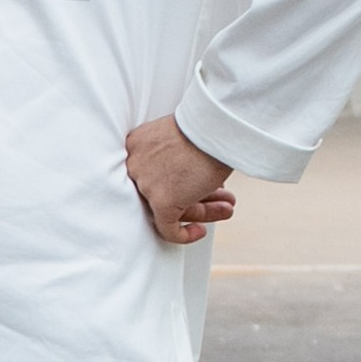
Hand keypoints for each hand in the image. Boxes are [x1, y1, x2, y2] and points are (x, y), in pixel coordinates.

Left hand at [125, 116, 235, 246]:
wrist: (215, 126)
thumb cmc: (205, 126)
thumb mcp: (178, 137)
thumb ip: (172, 158)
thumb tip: (187, 181)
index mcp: (135, 145)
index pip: (152, 174)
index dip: (177, 182)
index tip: (191, 185)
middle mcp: (134, 166)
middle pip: (162, 190)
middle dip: (195, 195)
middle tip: (217, 195)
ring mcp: (146, 185)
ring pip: (169, 209)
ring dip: (201, 211)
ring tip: (225, 208)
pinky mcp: (161, 202)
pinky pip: (168, 229)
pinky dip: (184, 235)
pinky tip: (200, 231)